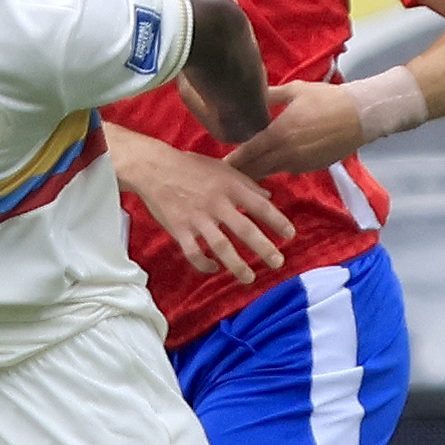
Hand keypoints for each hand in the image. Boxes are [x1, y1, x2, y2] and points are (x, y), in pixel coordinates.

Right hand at [126, 141, 296, 278]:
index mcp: (229, 186)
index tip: (290, 235)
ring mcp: (197, 218)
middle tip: (278, 263)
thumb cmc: (190, 166)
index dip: (277, 220)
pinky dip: (204, 264)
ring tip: (250, 278)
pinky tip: (214, 268)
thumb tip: (268, 194)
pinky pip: (193, 253)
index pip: (259, 205)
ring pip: (220, 246)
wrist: (154, 168)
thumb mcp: (222, 168)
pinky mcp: (179, 229)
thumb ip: (246, 182)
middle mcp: (216, 203)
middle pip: (244, 230)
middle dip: (264, 248)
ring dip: (237, 265)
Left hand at [223, 78, 365, 178]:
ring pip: (270, 173)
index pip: (248, 152)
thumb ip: (269, 95)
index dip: (232, 161)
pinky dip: (276, 170)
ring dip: (256, 174)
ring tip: (242, 174)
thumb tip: (248, 93)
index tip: (218, 166)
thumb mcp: (295, 90)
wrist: (361, 116)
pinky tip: (270, 165)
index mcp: (279, 133)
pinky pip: (286, 171)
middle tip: (224, 175)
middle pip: (255, 169)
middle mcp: (286, 153)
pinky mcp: (310, 168)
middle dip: (240, 172)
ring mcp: (299, 163)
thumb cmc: (327, 99)